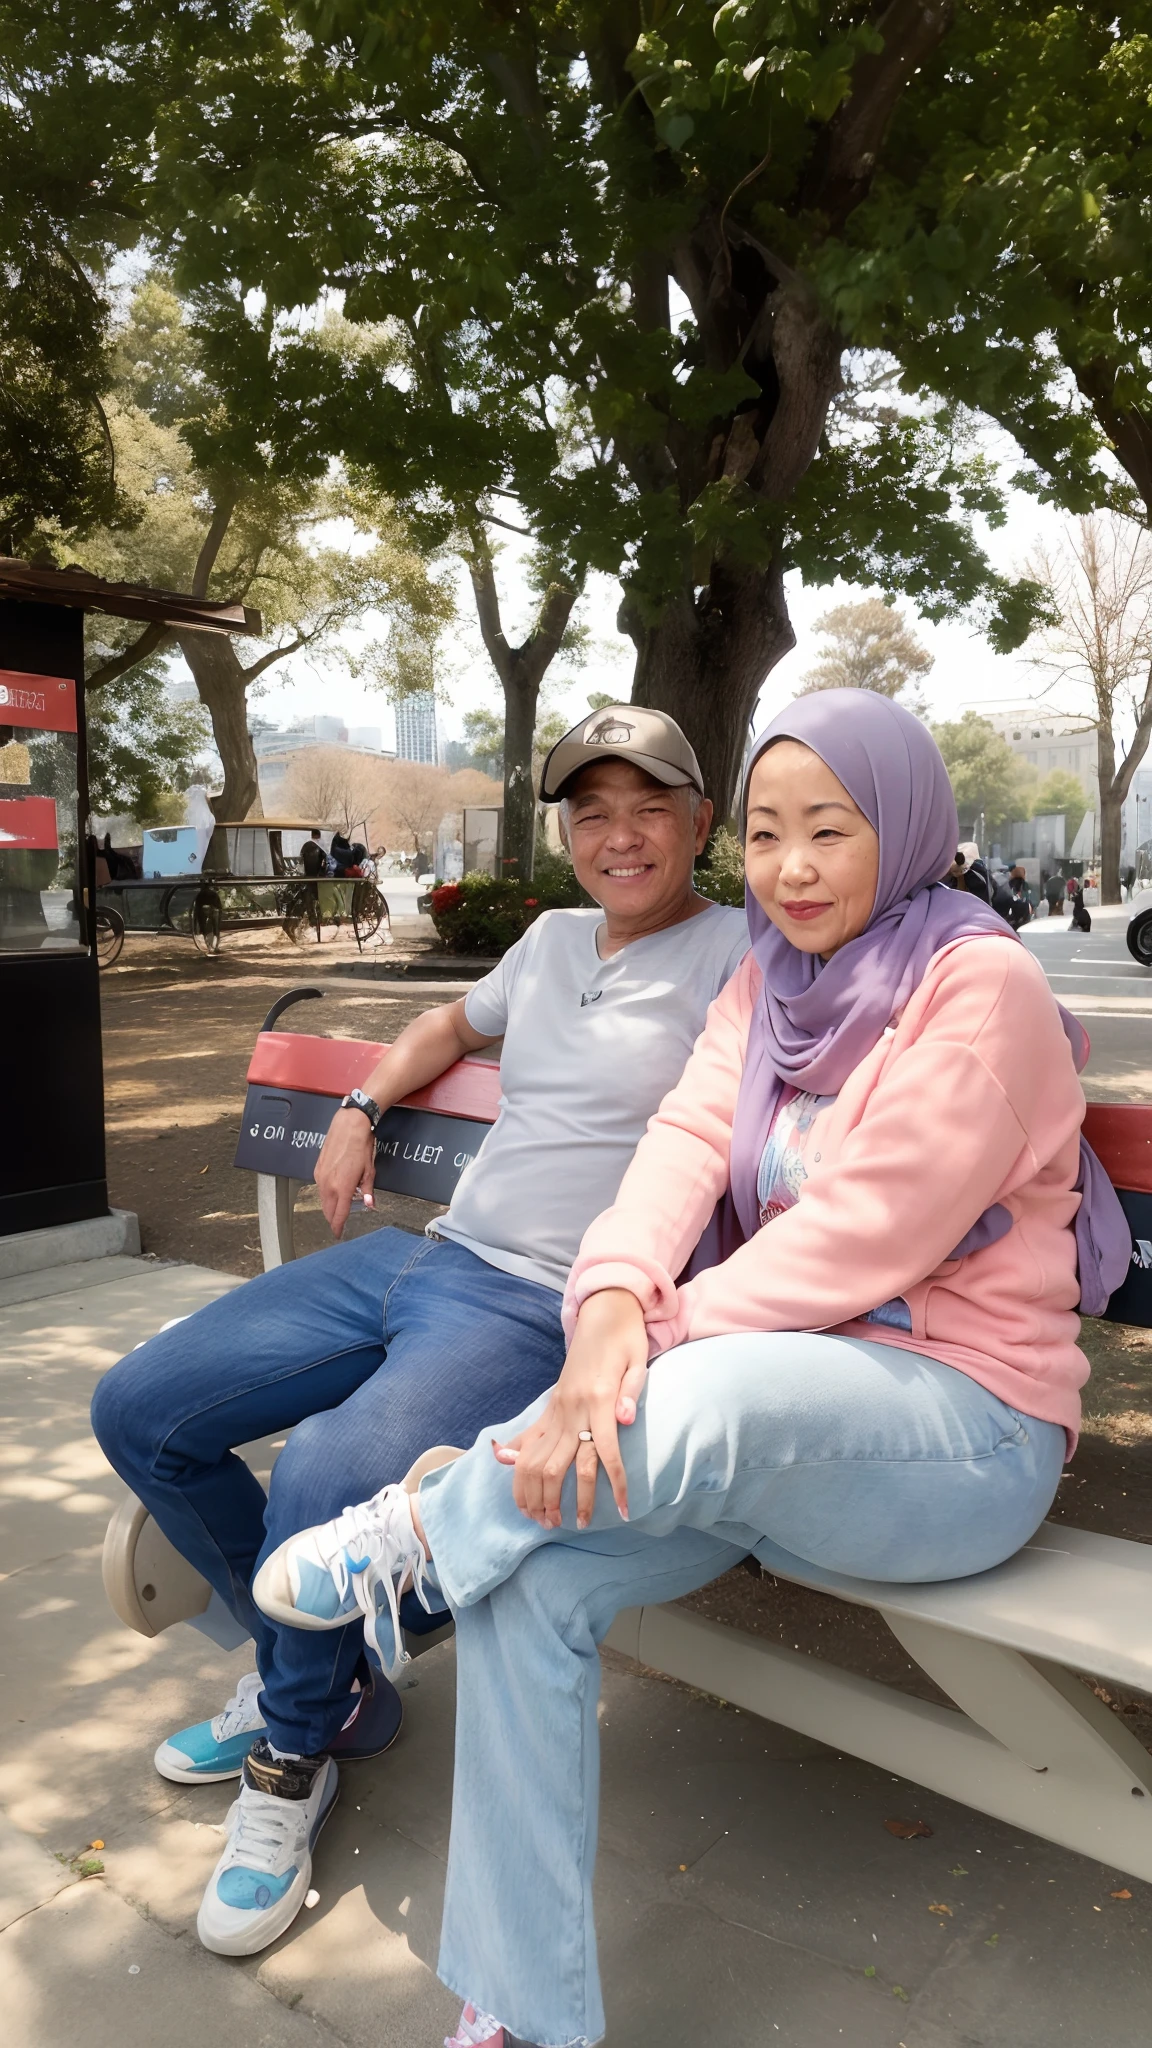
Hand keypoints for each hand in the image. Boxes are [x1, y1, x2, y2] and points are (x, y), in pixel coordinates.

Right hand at [315, 1106, 377, 1236]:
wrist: (349, 1125)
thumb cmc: (361, 1145)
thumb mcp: (369, 1170)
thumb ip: (367, 1189)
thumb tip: (369, 1203)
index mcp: (343, 1187)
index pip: (338, 1215)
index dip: (338, 1227)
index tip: (339, 1234)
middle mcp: (328, 1184)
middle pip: (327, 1210)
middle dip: (333, 1218)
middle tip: (340, 1222)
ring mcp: (320, 1176)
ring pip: (322, 1199)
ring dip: (330, 1205)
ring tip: (340, 1205)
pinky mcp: (317, 1168)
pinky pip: (320, 1187)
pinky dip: (326, 1193)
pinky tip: (335, 1190)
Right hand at [493, 1289, 648, 1528]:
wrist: (603, 1313)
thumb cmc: (626, 1339)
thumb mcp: (639, 1361)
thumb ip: (631, 1392)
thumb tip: (625, 1419)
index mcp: (599, 1398)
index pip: (605, 1452)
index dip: (615, 1485)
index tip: (624, 1512)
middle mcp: (572, 1407)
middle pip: (563, 1465)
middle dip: (566, 1499)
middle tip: (571, 1526)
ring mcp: (557, 1408)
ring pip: (537, 1458)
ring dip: (538, 1492)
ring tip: (543, 1518)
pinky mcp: (550, 1407)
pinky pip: (529, 1440)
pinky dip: (518, 1465)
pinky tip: (517, 1486)